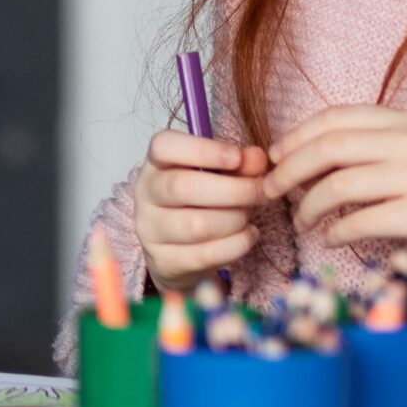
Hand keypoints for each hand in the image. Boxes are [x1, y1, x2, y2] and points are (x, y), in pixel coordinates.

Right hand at [129, 129, 270, 290]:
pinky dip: (235, 245)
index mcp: (156, 163)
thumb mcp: (218, 174)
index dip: (202, 149)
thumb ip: (239, 162)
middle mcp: (145, 193)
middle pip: (181, 187)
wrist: (177, 248)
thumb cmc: (199, 201)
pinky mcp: (163, 261)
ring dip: (234, 220)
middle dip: (232, 190)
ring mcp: (150, 229)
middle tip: (261, 191)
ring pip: (195, 225)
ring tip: (249, 216)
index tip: (237, 157)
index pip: (164, 146)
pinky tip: (249, 234)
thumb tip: (257, 158)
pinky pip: (203, 255)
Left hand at [258, 106, 406, 266]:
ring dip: (307, 207)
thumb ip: (372, 142)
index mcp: (404, 120)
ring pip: (337, 187)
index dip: (296, 136)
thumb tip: (306, 154)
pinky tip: (328, 239)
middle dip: (288, 170)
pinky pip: (358, 223)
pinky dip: (334, 233)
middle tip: (269, 190)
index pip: (334, 118)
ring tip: (302, 221)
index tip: (274, 155)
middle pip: (327, 149)